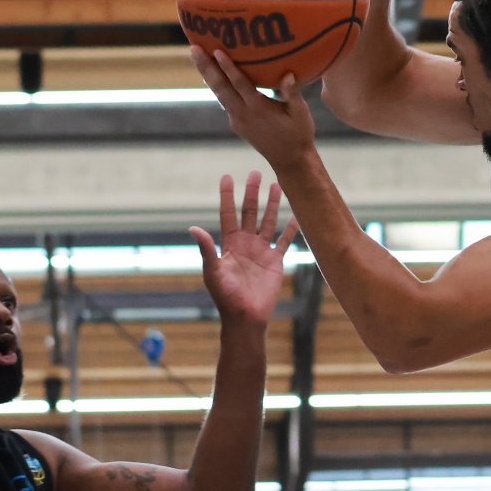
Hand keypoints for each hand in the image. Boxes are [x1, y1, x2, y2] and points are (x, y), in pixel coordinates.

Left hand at [190, 172, 298, 326]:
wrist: (245, 317)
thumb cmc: (225, 296)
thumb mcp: (213, 271)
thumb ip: (206, 249)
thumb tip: (193, 228)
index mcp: (229, 243)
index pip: (228, 214)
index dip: (227, 196)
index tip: (227, 177)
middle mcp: (246, 243)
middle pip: (250, 212)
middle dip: (252, 193)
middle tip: (256, 173)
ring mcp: (261, 251)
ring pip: (268, 221)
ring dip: (272, 204)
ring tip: (277, 184)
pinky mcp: (275, 261)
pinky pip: (284, 241)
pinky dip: (292, 228)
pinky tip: (298, 215)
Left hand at [191, 46, 316, 170]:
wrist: (289, 160)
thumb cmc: (299, 134)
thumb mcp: (301, 113)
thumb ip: (293, 93)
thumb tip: (288, 73)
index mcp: (259, 108)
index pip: (240, 84)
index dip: (228, 67)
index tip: (217, 51)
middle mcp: (243, 113)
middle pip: (220, 87)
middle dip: (206, 67)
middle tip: (193, 48)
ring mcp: (237, 119)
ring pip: (218, 94)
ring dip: (207, 75)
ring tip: (197, 57)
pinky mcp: (236, 124)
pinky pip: (224, 101)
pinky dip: (216, 87)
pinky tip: (211, 76)